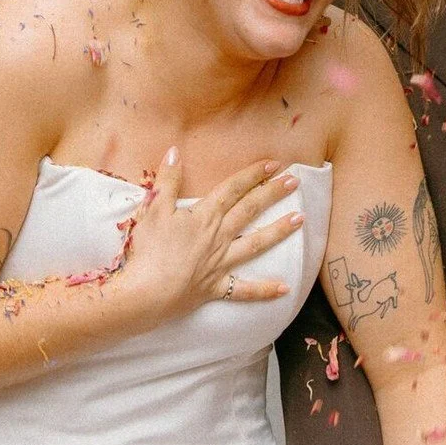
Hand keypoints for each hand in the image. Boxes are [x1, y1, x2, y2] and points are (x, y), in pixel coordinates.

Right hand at [117, 152, 300, 325]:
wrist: (145, 293)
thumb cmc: (147, 250)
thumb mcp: (153, 209)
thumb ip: (167, 180)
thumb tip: (175, 151)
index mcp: (204, 216)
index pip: (232, 189)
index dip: (253, 175)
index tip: (273, 164)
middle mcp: (218, 237)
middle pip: (249, 210)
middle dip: (272, 194)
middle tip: (295, 181)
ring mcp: (220, 263)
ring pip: (256, 244)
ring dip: (279, 231)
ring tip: (300, 220)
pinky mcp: (216, 287)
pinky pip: (244, 290)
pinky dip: (264, 290)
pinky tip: (284, 288)